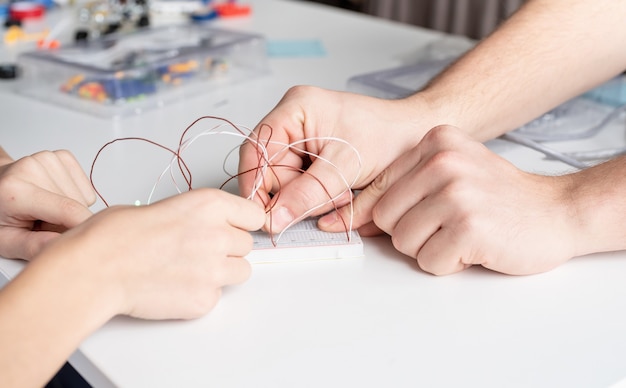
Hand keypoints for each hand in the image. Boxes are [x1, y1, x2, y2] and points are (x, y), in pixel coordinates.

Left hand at [0, 148, 95, 259]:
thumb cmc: (0, 215)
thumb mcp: (7, 242)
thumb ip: (33, 246)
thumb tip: (62, 245)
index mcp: (15, 190)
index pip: (68, 210)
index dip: (83, 227)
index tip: (83, 240)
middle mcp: (32, 167)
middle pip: (77, 205)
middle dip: (68, 221)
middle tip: (43, 224)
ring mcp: (48, 158)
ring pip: (83, 198)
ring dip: (71, 209)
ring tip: (46, 210)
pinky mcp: (61, 156)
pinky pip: (86, 187)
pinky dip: (76, 196)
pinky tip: (55, 198)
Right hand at [43, 188, 265, 319]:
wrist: (96, 269)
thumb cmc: (115, 235)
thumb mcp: (164, 206)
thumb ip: (196, 216)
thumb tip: (202, 227)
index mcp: (210, 205)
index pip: (254, 215)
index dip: (241, 223)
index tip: (234, 228)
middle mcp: (219, 235)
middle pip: (246, 245)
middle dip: (227, 248)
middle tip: (198, 251)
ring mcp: (214, 270)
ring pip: (241, 272)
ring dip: (222, 272)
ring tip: (190, 270)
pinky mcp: (205, 300)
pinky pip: (217, 296)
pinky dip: (201, 294)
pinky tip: (175, 287)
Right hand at [238, 86, 430, 232]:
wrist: (417, 134)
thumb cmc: (390, 137)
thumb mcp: (346, 166)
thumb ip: (308, 193)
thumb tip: (275, 218)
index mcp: (296, 108)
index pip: (257, 150)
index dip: (257, 185)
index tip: (265, 216)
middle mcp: (294, 119)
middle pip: (268, 168)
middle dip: (292, 193)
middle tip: (324, 202)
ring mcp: (302, 137)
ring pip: (284, 179)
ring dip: (308, 196)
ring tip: (341, 194)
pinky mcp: (313, 153)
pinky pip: (299, 182)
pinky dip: (316, 195)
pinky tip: (340, 192)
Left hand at [324, 125, 577, 274]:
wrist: (557, 211)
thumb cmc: (499, 197)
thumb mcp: (452, 172)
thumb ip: (405, 187)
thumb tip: (354, 217)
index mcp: (436, 142)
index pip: (378, 186)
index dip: (363, 213)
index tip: (341, 226)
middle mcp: (444, 161)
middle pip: (385, 217)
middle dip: (408, 234)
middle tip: (442, 229)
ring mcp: (457, 193)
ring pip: (403, 242)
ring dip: (430, 250)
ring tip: (461, 235)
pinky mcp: (469, 227)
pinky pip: (429, 261)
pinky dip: (449, 264)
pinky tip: (474, 248)